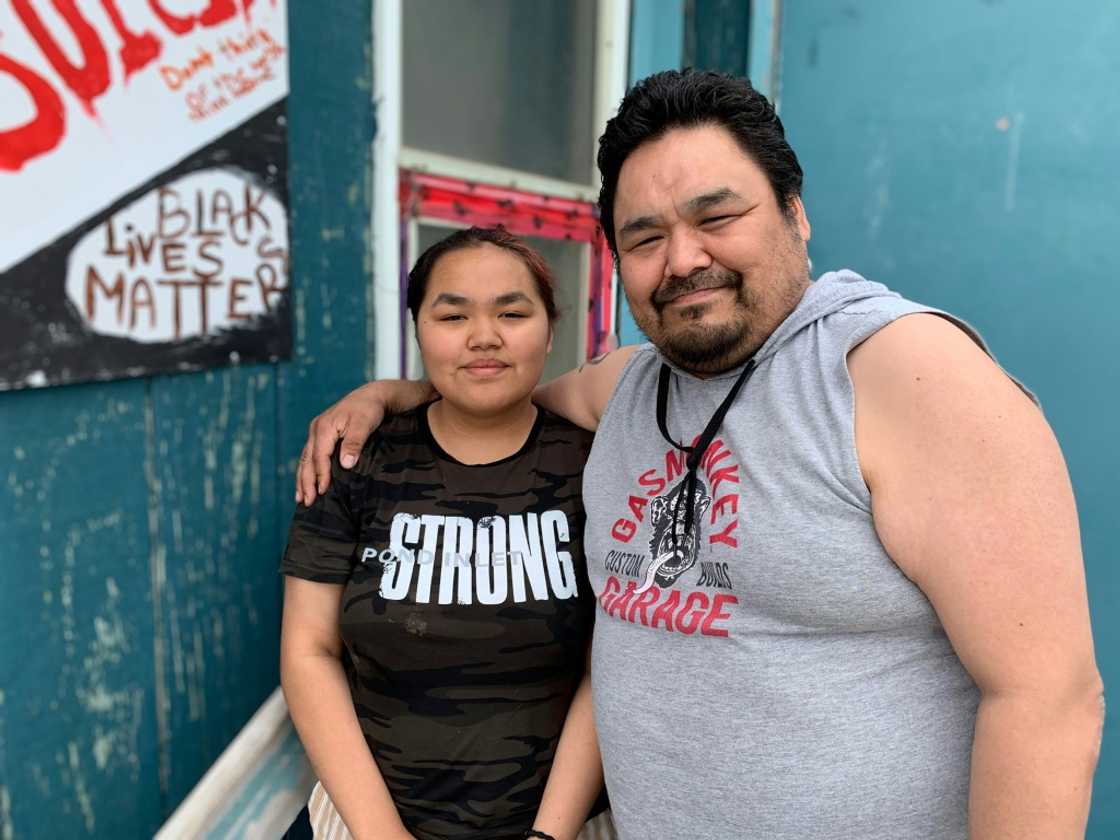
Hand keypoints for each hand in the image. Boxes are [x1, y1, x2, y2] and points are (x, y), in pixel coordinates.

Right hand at [296, 382, 385, 505]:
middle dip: (305, 482)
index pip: (319, 456)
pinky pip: (310, 456)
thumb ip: (354, 443)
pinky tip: (305, 483)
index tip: (322, 492)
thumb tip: (346, 464)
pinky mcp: (321, 435)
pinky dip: (306, 470)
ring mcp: (317, 432)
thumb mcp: (364, 424)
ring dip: (302, 479)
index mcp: (324, 427)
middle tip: (306, 502)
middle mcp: (316, 430)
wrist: (372, 396)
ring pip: (305, 459)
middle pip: (307, 460)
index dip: (320, 475)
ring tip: (300, 498)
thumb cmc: (369, 409)